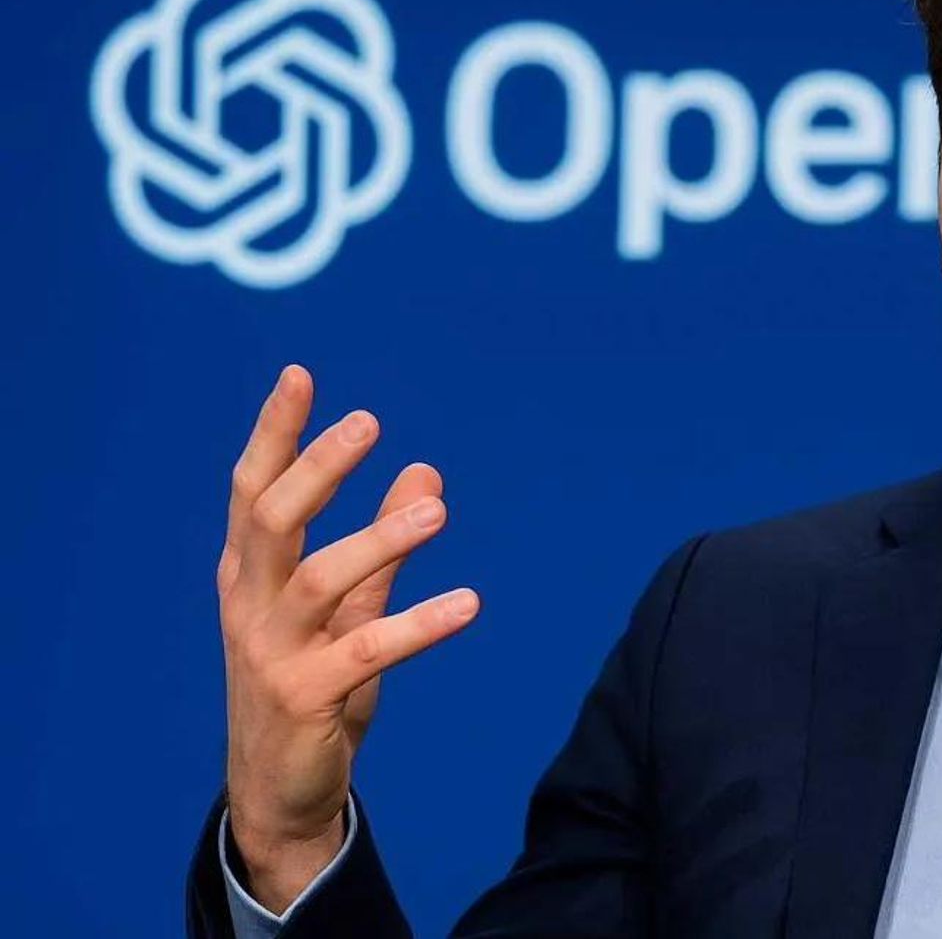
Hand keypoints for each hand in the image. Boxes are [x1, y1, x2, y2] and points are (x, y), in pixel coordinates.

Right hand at [216, 363, 478, 911]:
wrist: (279, 791)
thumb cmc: (310, 684)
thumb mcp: (345, 608)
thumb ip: (382, 542)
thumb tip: (425, 470)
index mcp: (250, 574)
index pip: (252, 489)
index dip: (275, 432)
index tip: (298, 374)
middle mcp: (250, 604)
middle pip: (271, 520)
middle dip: (316, 468)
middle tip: (368, 422)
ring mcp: (271, 652)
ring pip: (320, 580)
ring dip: (378, 539)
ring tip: (437, 511)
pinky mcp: (305, 697)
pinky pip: (366, 651)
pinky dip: (419, 623)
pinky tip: (468, 602)